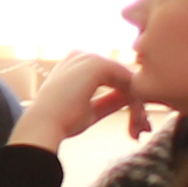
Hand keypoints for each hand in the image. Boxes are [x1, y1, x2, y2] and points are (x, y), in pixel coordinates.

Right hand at [13, 53, 140, 154]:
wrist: (44, 125)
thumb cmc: (62, 120)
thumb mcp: (91, 108)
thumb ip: (110, 100)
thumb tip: (132, 99)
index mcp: (77, 64)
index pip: (114, 79)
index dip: (129, 102)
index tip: (137, 127)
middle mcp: (83, 56)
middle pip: (124, 78)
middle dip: (137, 105)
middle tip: (143, 130)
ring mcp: (90, 58)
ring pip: (129, 81)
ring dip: (138, 108)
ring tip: (138, 130)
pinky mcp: (97, 65)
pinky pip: (128, 83)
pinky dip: (135, 105)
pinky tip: (134, 123)